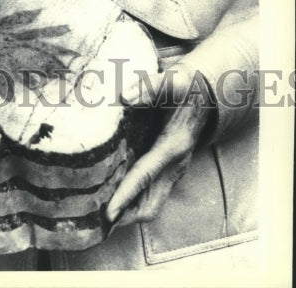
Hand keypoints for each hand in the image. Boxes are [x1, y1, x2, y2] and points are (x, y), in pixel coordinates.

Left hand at [106, 59, 215, 226]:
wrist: (205, 92)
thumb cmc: (185, 86)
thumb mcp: (172, 81)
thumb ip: (150, 87)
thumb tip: (124, 97)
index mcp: (174, 146)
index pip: (145, 176)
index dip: (126, 196)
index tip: (107, 213)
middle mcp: (175, 164)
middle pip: (150, 204)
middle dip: (124, 215)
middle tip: (94, 218)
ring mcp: (173, 169)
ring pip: (150, 202)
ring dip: (127, 210)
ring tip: (95, 210)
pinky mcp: (168, 168)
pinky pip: (150, 192)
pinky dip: (132, 197)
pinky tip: (110, 191)